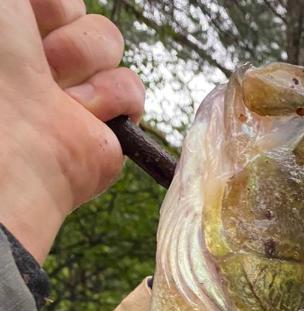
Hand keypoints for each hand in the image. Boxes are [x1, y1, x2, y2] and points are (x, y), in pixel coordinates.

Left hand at [0, 1, 143, 261]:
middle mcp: (41, 63)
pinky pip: (130, 86)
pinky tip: (83, 113)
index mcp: (15, 39)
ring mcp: (75, 92)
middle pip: (79, 14)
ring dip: (82, 59)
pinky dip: (110, 97)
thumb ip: (36, 1)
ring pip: (107, 41)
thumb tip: (61, 7)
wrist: (14, 141)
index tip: (25, 22)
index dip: (45, 7)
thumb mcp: (7, 6)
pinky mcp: (108, 124)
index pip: (54, 3)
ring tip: (56, 90)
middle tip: (37, 59)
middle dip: (61, 26)